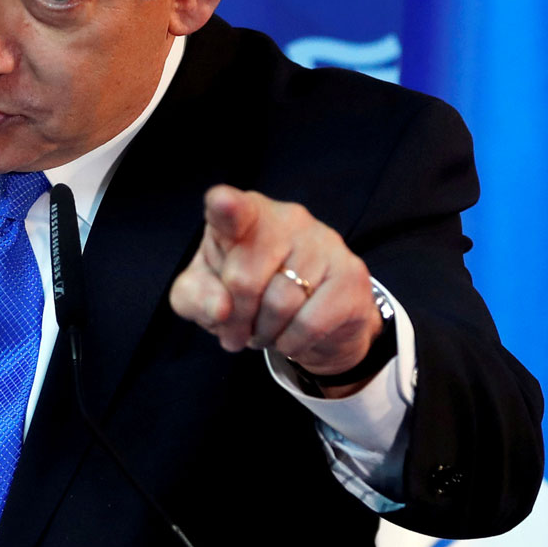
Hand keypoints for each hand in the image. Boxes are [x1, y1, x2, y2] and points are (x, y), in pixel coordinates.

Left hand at [168, 185, 382, 381]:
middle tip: (238, 330)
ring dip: (264, 332)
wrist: (314, 322)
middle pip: (244, 278)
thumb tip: (220, 308)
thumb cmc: (248, 297)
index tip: (223, 204)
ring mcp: (324, 242)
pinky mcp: (351, 274)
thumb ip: (196, 298)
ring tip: (265, 330)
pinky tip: (290, 337)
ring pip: (279, 304)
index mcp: (245, 215)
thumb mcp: (206, 297)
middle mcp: (287, 218)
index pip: (232, 208)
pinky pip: (309, 322)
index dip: (226, 207)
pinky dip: (291, 342)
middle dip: (235, 318)